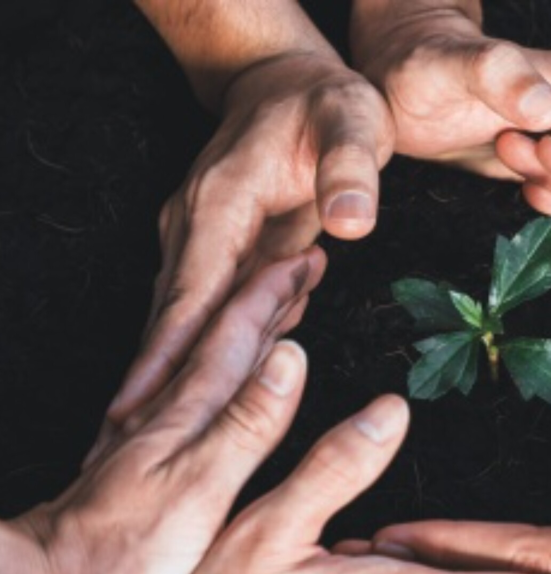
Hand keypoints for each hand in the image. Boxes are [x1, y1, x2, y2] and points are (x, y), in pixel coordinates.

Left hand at [2, 250, 323, 573]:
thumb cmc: (127, 552)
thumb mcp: (202, 487)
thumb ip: (249, 421)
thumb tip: (289, 357)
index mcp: (190, 410)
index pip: (240, 333)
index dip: (275, 292)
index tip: (306, 258)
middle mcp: (170, 407)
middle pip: (224, 332)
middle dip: (264, 290)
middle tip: (297, 260)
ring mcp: (155, 427)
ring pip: (207, 353)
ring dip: (243, 319)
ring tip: (270, 297)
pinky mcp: (146, 451)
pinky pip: (192, 386)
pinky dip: (217, 363)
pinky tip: (223, 368)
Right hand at [105, 51, 394, 425]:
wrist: (292, 85)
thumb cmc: (326, 104)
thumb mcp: (353, 122)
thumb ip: (352, 170)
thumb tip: (352, 222)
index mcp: (220, 201)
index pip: (189, 293)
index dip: (165, 354)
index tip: (135, 409)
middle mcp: (197, 225)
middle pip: (179, 318)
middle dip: (165, 382)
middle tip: (149, 448)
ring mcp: (201, 238)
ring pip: (194, 319)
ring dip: (195, 371)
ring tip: (185, 432)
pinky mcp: (218, 249)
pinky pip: (217, 309)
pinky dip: (224, 346)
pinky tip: (236, 382)